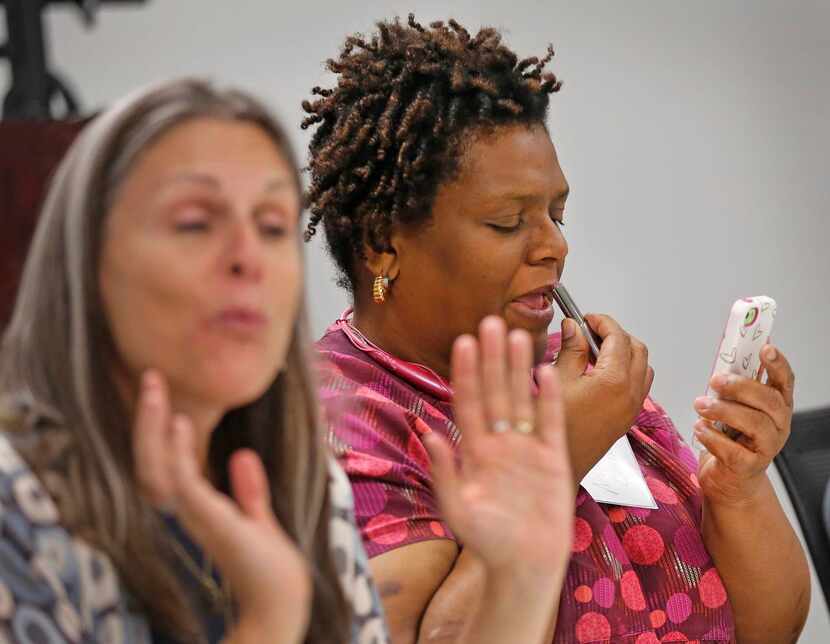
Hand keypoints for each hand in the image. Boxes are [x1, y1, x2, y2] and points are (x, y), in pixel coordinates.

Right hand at [133, 370, 311, 642]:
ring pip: (156, 466)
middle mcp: (186, 510)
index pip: (163, 461)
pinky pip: (182, 481)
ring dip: (153, 426)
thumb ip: (248, 490)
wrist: (280, 597)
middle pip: (149, 459)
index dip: (156, 428)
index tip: (162, 391)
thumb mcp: (256, 516)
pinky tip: (178, 422)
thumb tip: (242, 455)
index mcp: (195, 507)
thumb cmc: (268, 564)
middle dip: (145, 419)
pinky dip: (176, 452)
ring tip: (156, 389)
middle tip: (150, 376)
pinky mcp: (208, 520)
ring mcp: (194, 515)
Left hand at [425, 316, 573, 581]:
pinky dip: (549, 398)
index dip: (466, 373)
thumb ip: (443, 471)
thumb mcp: (457, 508)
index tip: (462, 342)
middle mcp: (499, 443)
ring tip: (519, 335)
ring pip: (523, 399)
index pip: (468, 403)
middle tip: (490, 322)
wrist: (525, 566)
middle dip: (492, 358)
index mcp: (474, 452)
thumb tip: (427, 432)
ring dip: (520, 369)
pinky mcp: (553, 458)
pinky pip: (551, 422)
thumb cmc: (487, 542)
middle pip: (496, 391)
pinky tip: (546, 372)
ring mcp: (527, 448)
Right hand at [555, 314, 653, 480]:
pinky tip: (599, 373)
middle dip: (616, 334)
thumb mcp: (555, 380)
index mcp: (614, 381)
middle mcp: (630, 394)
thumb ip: (570, 349)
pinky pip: (639, 386)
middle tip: (591, 330)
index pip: (618, 337)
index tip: (586, 318)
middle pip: (637, 349)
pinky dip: (626, 371)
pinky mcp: (627, 419)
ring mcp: (631, 408)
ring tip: (596, 350)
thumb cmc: (552, 427)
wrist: (558, 464)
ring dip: (624, 352)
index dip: (602, 322)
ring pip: (643, 367)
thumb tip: (573, 328)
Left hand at [692, 344, 795, 505]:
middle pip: (769, 401)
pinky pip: (732, 450)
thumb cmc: (730, 439)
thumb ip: (730, 389)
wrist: (729, 480)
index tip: (765, 348)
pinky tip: (700, 429)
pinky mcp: (749, 466)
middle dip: (741, 387)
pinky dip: (712, 437)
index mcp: (775, 406)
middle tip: (715, 380)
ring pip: (754, 423)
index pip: (784, 381)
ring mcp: (766, 447)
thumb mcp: (732, 409)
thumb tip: (720, 366)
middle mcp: (777, 425)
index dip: (777, 364)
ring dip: (724, 410)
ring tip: (700, 405)